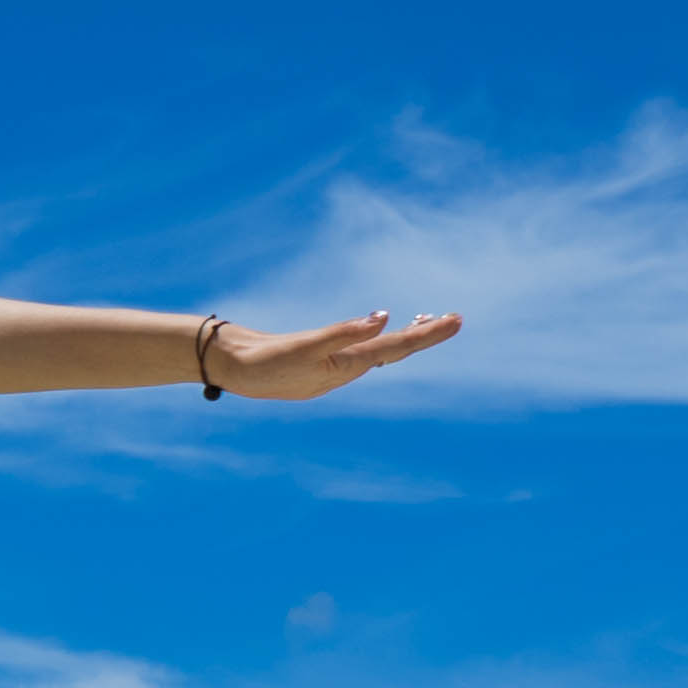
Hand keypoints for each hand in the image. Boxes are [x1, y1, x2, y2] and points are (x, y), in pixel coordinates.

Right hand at [204, 308, 462, 401]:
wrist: (232, 369)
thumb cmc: (266, 362)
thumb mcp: (305, 347)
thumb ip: (344, 333)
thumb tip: (384, 319)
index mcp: (346, 366)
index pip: (396, 347)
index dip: (427, 334)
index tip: (454, 320)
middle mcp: (346, 368)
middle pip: (394, 350)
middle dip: (425, 334)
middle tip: (455, 318)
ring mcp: (334, 367)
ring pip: (380, 350)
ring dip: (406, 336)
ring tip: (429, 319)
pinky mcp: (321, 361)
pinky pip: (361, 348)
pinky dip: (379, 336)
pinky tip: (383, 329)